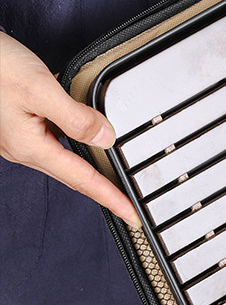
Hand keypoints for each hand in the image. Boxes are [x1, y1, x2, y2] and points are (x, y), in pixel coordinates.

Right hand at [0, 33, 139, 226]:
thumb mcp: (39, 88)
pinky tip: (81, 124)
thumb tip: (106, 138)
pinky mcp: (14, 123)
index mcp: (31, 146)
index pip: (83, 180)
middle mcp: (23, 148)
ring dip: (88, 161)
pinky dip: (71, 134)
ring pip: (63, 153)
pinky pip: (51, 135)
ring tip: (112, 169)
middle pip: (74, 174)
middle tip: (128, 202)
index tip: (132, 215)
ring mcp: (17, 137)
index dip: (111, 198)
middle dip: (102, 188)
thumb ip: (75, 116)